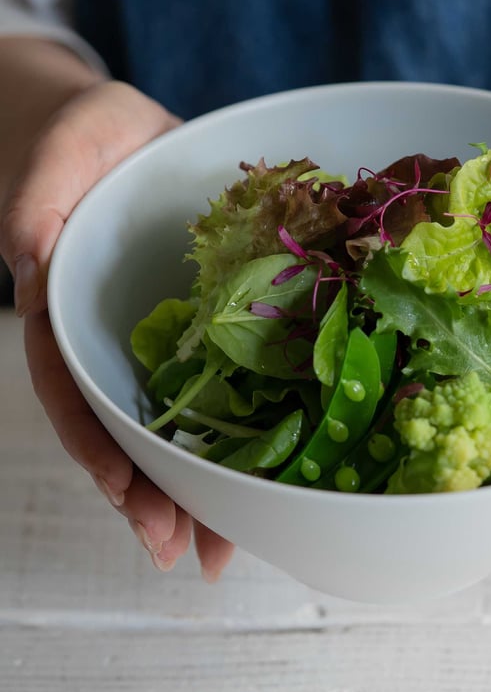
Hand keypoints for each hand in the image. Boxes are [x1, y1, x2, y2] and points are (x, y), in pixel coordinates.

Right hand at [1, 81, 234, 579]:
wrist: (136, 137)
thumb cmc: (89, 136)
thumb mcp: (65, 150)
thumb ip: (38, 197)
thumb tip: (24, 256)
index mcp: (72, 310)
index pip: (74, 392)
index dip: (97, 448)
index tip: (127, 499)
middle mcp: (118, 337)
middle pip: (128, 428)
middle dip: (154, 495)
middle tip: (189, 555)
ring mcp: (167, 338)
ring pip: (177, 423)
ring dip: (198, 486)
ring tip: (222, 550)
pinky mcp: (215, 326)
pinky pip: (226, 387)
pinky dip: (241, 434)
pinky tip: (265, 479)